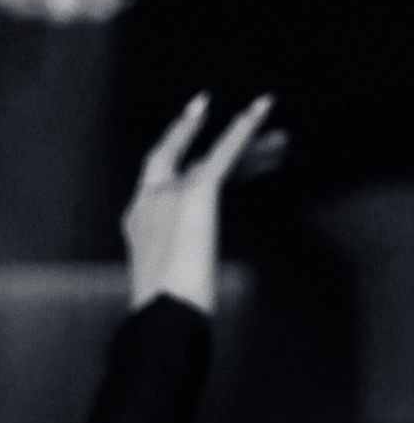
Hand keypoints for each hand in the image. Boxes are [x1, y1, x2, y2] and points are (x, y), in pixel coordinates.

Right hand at [123, 92, 276, 315]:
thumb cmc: (168, 314)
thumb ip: (181, 273)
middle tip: (260, 138)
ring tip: (282, 139)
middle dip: (227, 148)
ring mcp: (170, 193)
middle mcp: (151, 200)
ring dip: (250, 143)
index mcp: (139, 222)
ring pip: (215, 157)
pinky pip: (226, 151)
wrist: (166, 314)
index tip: (200, 138)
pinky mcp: (198, 192)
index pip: (166, 177)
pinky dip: (245, 127)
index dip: (182, 153)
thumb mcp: (172, 287)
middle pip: (193, 161)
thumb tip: (198, 298)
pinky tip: (263, 108)